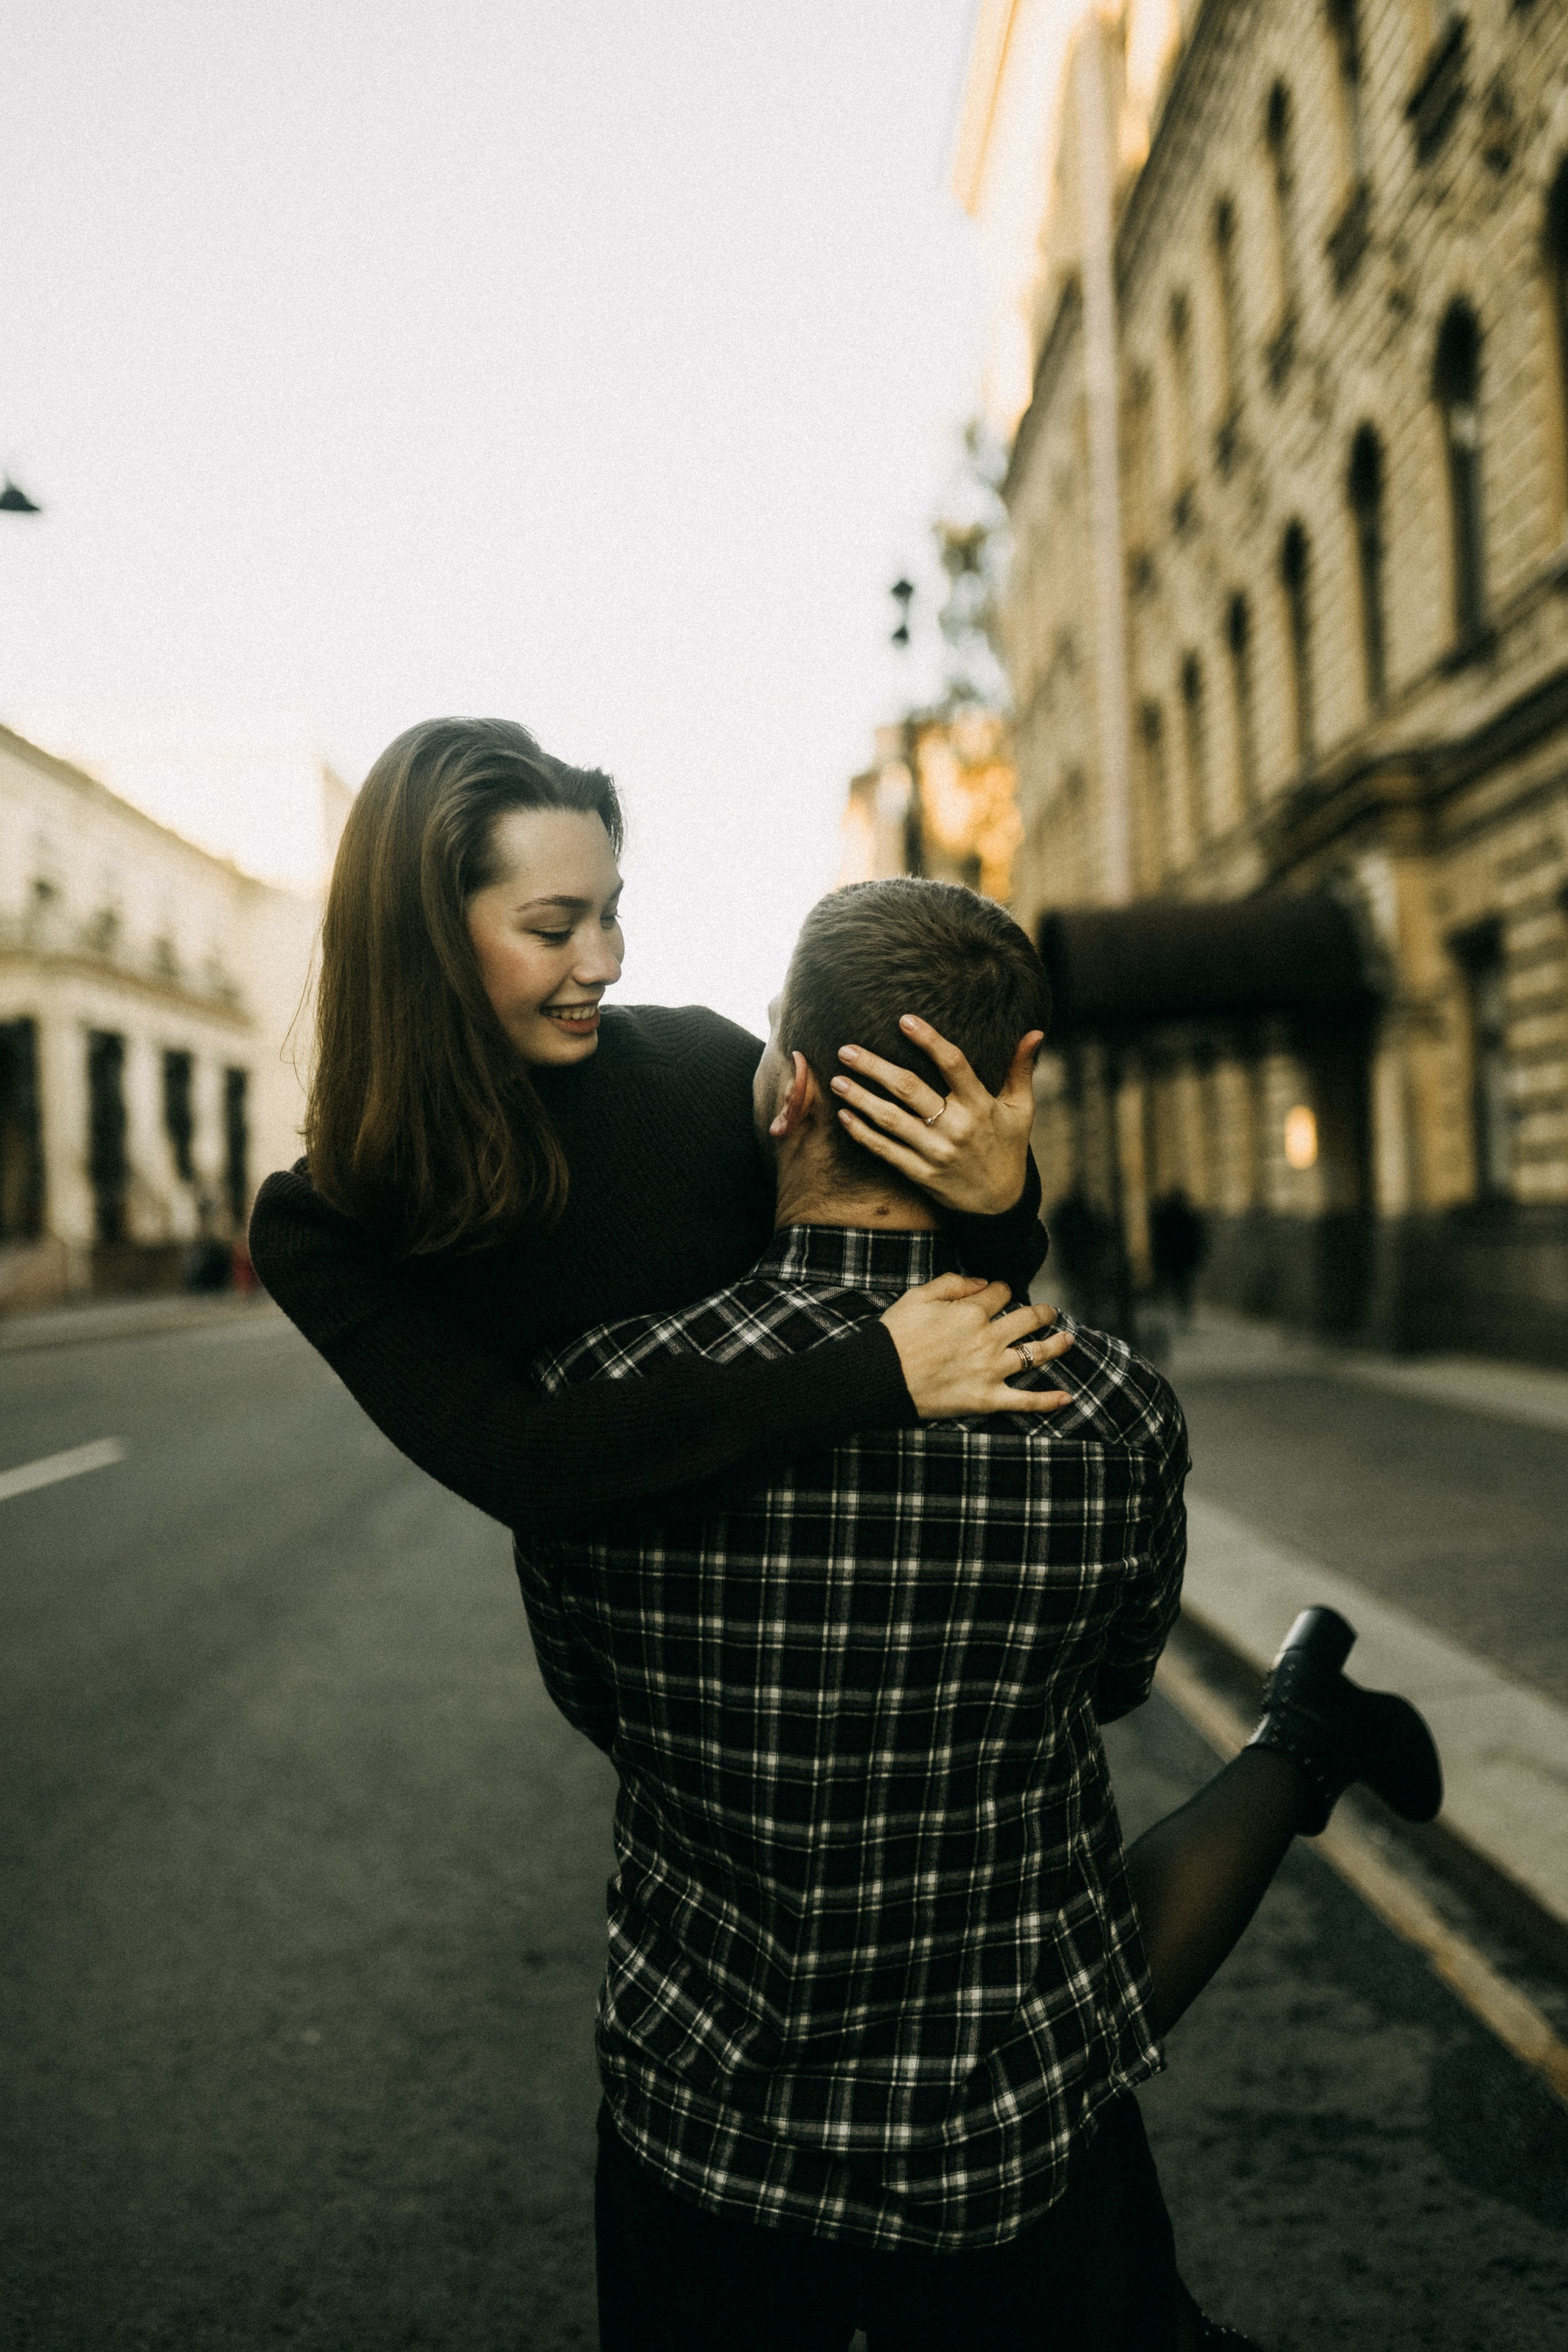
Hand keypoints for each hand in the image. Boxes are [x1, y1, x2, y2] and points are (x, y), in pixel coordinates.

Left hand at [831, 1018, 1043, 1215]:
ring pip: (891, 1119)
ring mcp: (936, 1153)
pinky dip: (863, 1133)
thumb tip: (1036, 1031)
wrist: (1001, 1204)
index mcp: (980, 1105)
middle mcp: (956, 1127)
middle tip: (846, 1049)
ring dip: (860, 1098)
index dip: (929, 1040)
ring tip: (836, 1079)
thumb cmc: (1009, 1147)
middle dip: (874, 1067)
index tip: (904, 1019)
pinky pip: (885, 1151)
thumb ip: (1021, 1069)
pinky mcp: (921, 1174)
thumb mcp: (1021, 1109)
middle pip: (909, 1089)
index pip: (953, 1064)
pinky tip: (844, 1116)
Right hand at [880, 1275, 1072, 1418]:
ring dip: (1056, 1345)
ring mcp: (991, 1370)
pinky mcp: (988, 1398)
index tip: (1001, 1292)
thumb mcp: (917, 1296)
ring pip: (1035, 1354)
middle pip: (1027, 1319)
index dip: (1003, 1289)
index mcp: (971, 1311)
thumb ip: (952, 1283)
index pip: (1001, 1293)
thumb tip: (982, 1281)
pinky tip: (1067, 1398)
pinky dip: (1048, 1401)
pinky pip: (1025, 1401)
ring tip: (1069, 1339)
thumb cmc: (894, 1335)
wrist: (880, 1378)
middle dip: (1042, 1314)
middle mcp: (988, 1338)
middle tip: (1050, 1313)